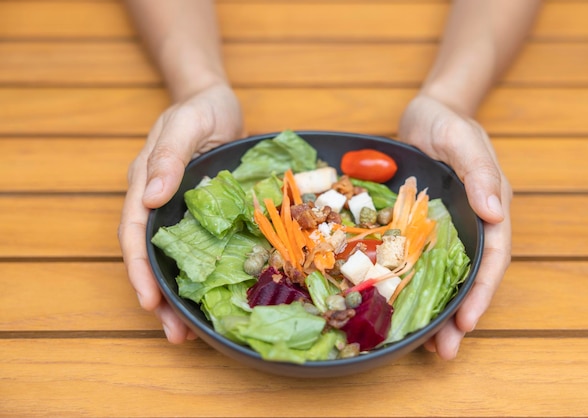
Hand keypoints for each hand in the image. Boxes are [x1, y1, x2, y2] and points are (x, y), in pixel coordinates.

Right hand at [118, 82, 244, 342]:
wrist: (219, 104)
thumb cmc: (200, 109)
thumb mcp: (186, 124)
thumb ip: (168, 155)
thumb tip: (151, 197)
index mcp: (146, 183)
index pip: (134, 232)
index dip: (139, 268)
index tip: (148, 300)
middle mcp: (158, 203)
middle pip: (149, 256)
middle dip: (157, 296)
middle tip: (174, 334)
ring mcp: (180, 212)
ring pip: (173, 260)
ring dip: (178, 297)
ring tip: (188, 332)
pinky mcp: (204, 217)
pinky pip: (200, 251)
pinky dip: (204, 277)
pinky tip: (215, 299)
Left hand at [398, 94, 511, 358]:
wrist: (424, 115)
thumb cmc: (447, 123)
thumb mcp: (462, 139)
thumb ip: (478, 171)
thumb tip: (493, 211)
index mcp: (488, 208)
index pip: (493, 257)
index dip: (482, 291)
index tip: (468, 320)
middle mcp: (470, 225)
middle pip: (470, 276)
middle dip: (460, 314)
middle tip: (445, 351)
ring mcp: (444, 229)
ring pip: (444, 275)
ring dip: (436, 309)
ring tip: (425, 346)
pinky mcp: (419, 228)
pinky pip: (417, 260)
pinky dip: (411, 284)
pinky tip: (396, 306)